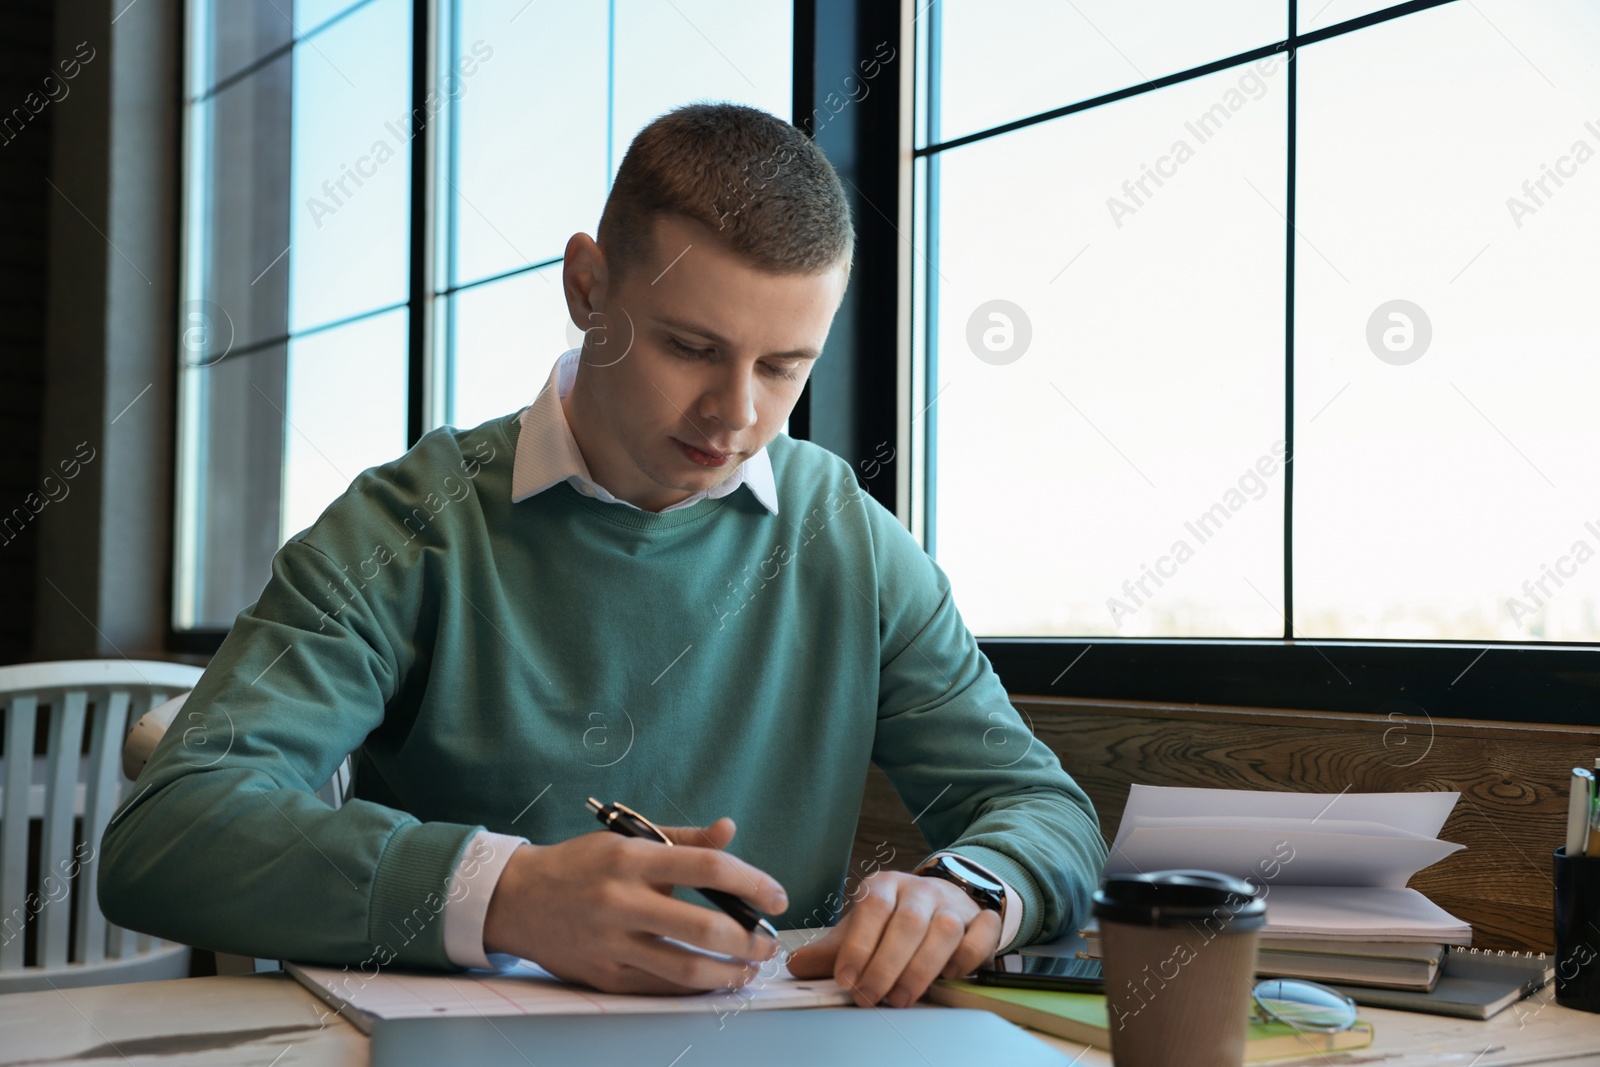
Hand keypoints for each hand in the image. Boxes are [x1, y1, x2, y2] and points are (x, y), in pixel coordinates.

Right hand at [483, 816, 787, 994]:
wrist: (518, 899)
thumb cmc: (582, 865)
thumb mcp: (629, 838)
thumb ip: (685, 840)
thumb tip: (731, 832)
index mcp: (633, 859)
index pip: (708, 868)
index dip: (752, 882)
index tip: (777, 897)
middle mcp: (622, 901)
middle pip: (704, 927)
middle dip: (748, 941)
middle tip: (767, 944)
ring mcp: (612, 944)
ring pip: (686, 969)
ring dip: (729, 974)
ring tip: (748, 970)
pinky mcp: (605, 977)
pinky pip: (661, 988)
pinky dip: (695, 988)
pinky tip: (713, 979)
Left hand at [786, 870, 1001, 1007]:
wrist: (943, 899)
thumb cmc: (895, 919)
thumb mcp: (861, 928)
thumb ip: (832, 950)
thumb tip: (796, 967)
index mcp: (885, 885)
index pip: (872, 908)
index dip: (858, 945)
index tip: (846, 979)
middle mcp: (920, 890)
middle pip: (907, 924)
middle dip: (886, 966)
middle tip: (870, 997)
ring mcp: (953, 903)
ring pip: (944, 930)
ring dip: (922, 968)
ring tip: (901, 997)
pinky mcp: (980, 919)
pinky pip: (980, 935)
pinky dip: (966, 957)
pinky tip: (948, 974)